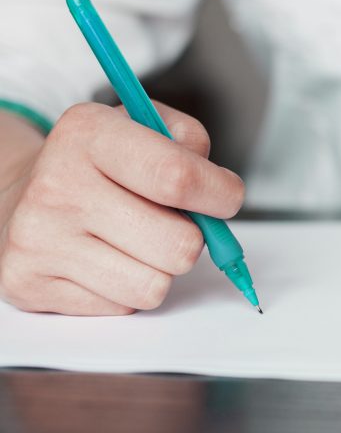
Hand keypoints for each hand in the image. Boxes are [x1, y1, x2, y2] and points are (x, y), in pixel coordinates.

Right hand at [0, 102, 244, 315]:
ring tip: (134, 241)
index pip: (177, 177)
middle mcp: (56, 185)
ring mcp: (39, 239)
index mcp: (88, 133)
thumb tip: (219, 189)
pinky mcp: (30, 284)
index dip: (220, 194)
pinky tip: (104, 260)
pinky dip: (127, 289)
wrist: (23, 197)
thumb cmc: (100, 164)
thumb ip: (189, 141)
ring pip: (155, 286)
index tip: (227, 197)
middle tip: (168, 221)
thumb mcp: (144, 125)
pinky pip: (124, 307)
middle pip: (179, 244)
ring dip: (160, 269)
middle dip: (191, 238)